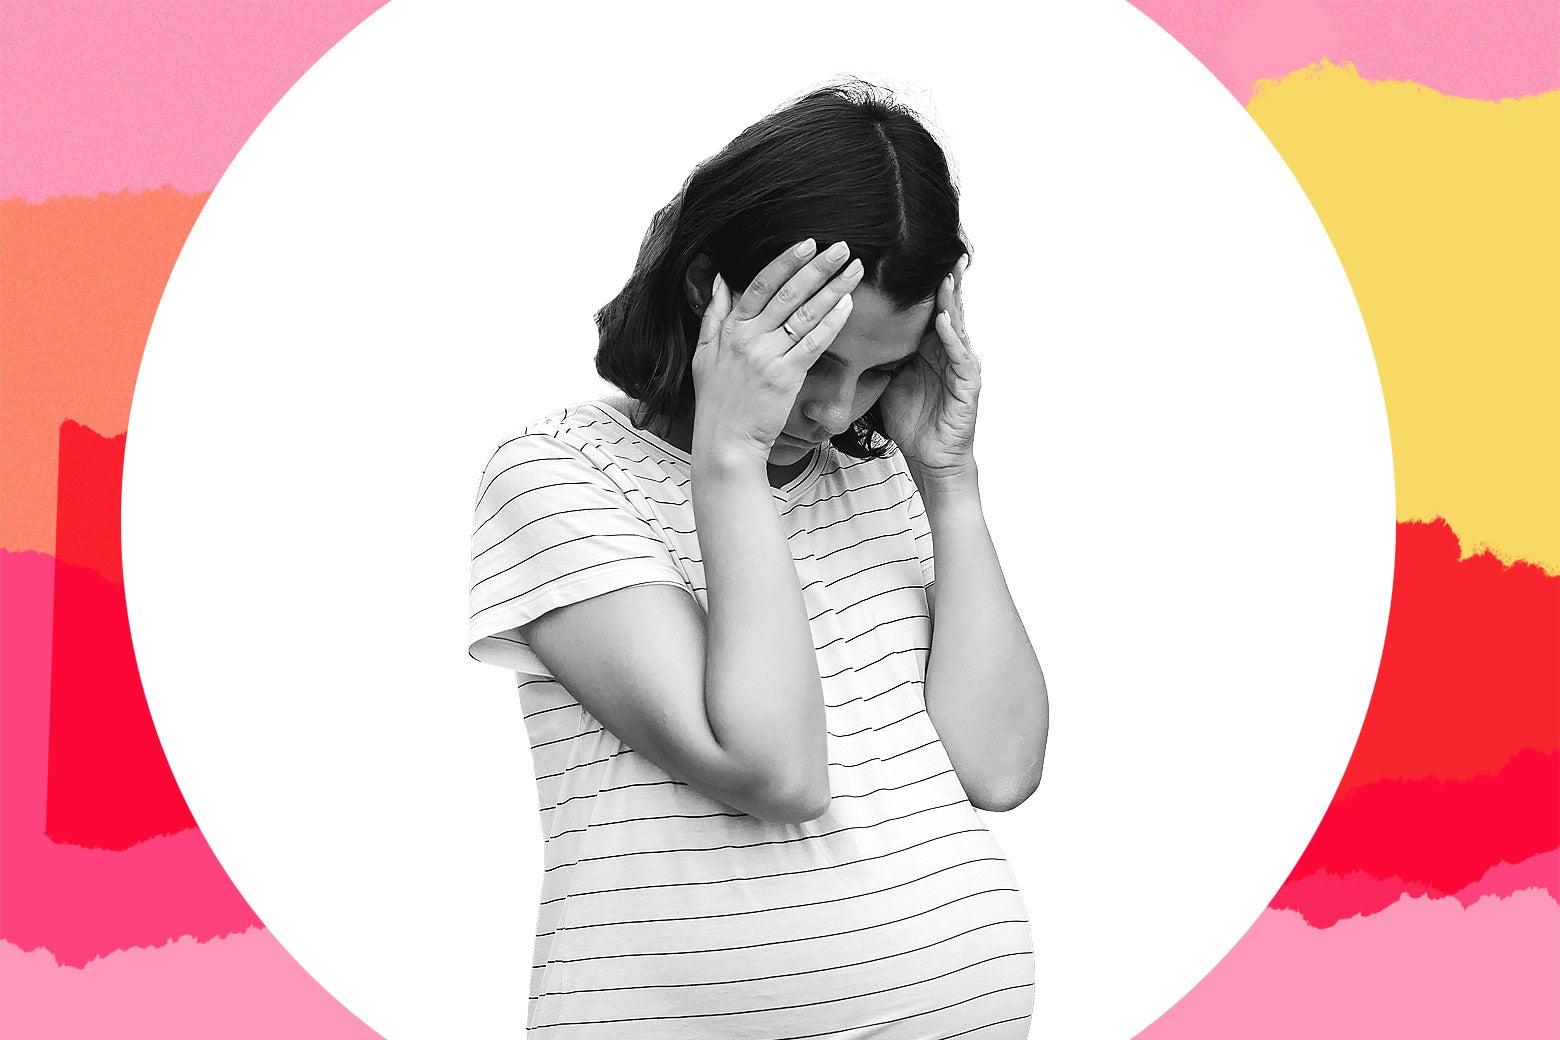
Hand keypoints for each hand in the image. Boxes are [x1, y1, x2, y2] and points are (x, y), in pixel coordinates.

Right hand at [690, 239, 863, 462]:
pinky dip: (831, 322)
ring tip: (855, 270)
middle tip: (843, 248)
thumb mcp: (703, 354)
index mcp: (730, 329)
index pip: (760, 284)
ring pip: (805, 314)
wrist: (725, 442)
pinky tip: (848, 305)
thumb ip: (712, 315)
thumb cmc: (717, 401)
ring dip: (833, 288)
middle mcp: (749, 338)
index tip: (808, 243)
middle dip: (818, 267)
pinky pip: (813, 343)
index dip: (785, 262)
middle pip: (788, 293)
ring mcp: (767, 357)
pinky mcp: (785, 377)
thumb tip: (718, 278)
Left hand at [879, 253, 980, 486]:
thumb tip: (843, 330)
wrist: (930, 458)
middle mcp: (949, 351)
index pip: (927, 306)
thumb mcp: (888, 379)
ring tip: (946, 274)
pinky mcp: (969, 386)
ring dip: (951, 300)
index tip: (911, 253)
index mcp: (930, 347)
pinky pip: (960, 357)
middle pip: (947, 307)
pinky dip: (952, 337)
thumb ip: (877, 353)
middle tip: (943, 247)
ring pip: (957, 325)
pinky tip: (944, 320)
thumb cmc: (911, 420)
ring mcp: (962, 367)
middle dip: (945, 278)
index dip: (922, 282)